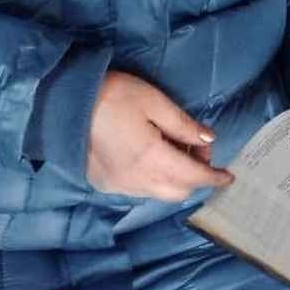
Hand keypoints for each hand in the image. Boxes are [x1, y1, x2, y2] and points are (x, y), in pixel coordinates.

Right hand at [85, 71, 232, 200]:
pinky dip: (155, 180)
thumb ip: (183, 125)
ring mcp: (117, 186)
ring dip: (175, 179)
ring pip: (158, 194)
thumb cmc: (111, 95)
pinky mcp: (104, 183)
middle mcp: (135, 181)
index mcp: (150, 159)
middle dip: (196, 176)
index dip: (213, 177)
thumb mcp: (153, 101)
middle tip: (198, 149)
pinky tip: (153, 157)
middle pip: (178, 192)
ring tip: (176, 149)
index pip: (192, 177)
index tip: (228, 175)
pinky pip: (139, 190)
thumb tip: (208, 139)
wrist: (61, 104)